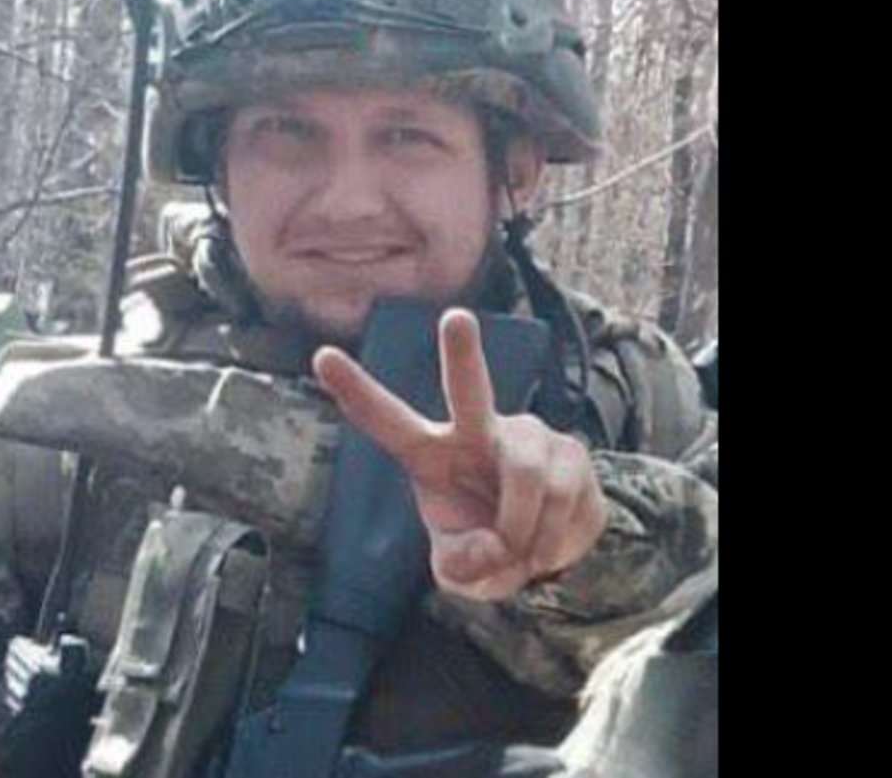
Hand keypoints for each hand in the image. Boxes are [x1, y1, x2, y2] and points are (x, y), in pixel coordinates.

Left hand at [313, 308, 607, 600]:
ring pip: (524, 474)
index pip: (388, 422)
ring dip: (523, 530)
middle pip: (468, 391)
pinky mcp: (570, 450)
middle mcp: (476, 432)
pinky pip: (560, 495)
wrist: (550, 556)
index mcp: (431, 455)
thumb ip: (463, 564)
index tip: (321, 357)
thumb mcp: (461, 571)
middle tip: (455, 319)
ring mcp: (527, 436)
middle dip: (462, 355)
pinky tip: (547, 542)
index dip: (356, 391)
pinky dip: (551, 536)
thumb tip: (493, 545)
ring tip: (522, 552)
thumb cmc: (489, 548)